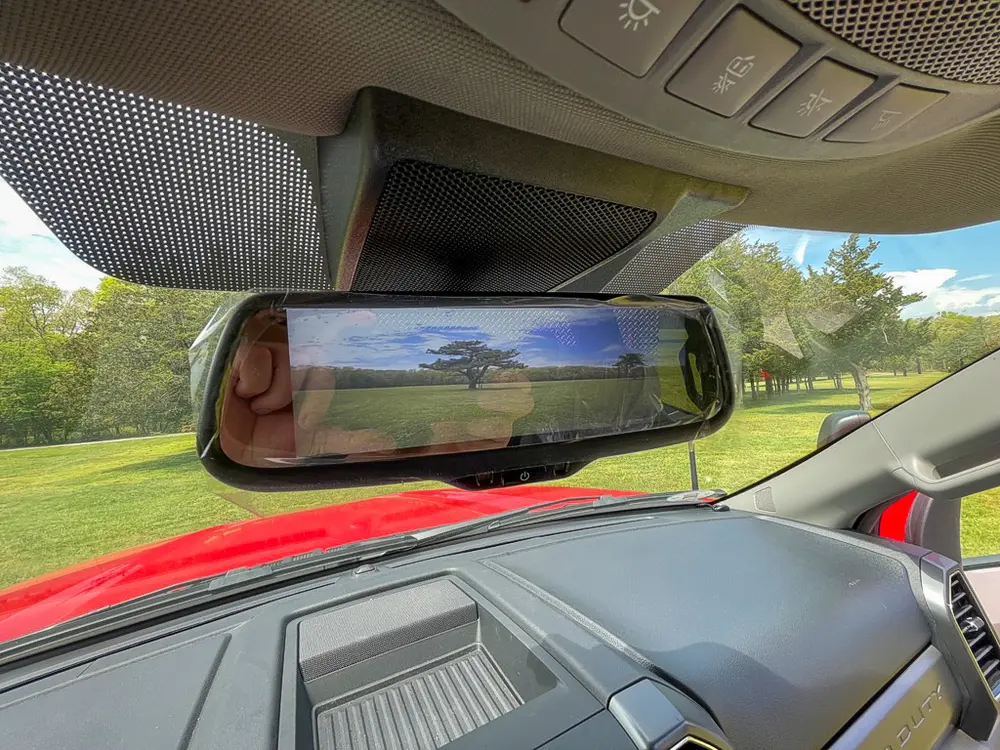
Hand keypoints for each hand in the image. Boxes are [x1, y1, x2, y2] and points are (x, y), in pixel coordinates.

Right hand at [219, 312, 394, 466]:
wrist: (229, 446)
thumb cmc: (270, 441)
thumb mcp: (314, 441)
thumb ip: (350, 439)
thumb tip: (389, 443)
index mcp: (313, 376)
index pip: (328, 370)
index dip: (318, 395)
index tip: (305, 421)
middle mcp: (294, 358)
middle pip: (313, 362)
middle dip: (296, 398)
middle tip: (276, 415)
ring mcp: (270, 349)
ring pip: (288, 358)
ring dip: (271, 396)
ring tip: (256, 406)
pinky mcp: (243, 347)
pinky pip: (259, 357)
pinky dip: (251, 384)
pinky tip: (241, 393)